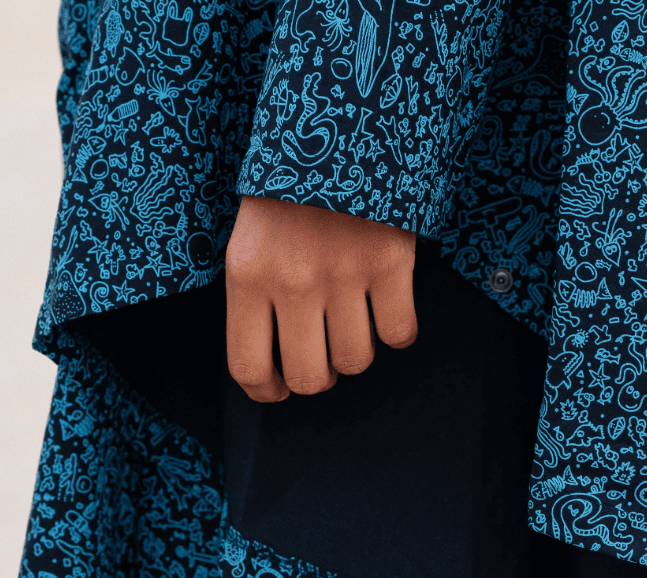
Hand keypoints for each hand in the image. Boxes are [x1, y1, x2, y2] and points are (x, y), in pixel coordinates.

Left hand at [225, 196, 417, 401]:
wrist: (340, 117)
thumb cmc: (290, 185)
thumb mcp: (252, 237)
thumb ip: (256, 295)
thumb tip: (272, 361)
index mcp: (246, 275)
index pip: (249, 367)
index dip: (266, 392)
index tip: (278, 389)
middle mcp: (292, 281)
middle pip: (310, 377)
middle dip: (318, 376)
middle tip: (321, 353)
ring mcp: (344, 273)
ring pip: (356, 360)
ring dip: (356, 351)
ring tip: (352, 321)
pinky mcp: (390, 262)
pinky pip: (399, 333)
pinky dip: (397, 329)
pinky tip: (386, 305)